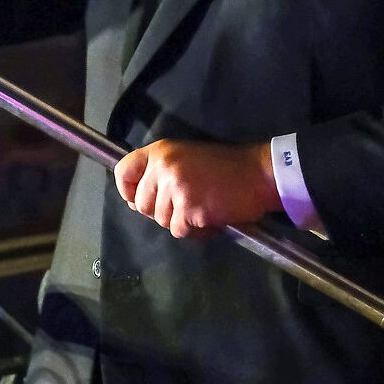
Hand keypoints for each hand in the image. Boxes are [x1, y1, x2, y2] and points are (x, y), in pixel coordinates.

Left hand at [113, 139, 279, 239]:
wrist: (260, 174)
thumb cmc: (225, 167)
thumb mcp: (185, 158)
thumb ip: (159, 174)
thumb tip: (133, 201)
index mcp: (160, 152)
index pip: (123, 171)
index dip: (127, 190)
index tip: (137, 199)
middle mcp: (164, 168)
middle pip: (142, 204)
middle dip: (161, 210)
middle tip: (187, 204)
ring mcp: (177, 189)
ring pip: (161, 220)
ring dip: (181, 221)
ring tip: (202, 208)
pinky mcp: (191, 209)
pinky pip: (180, 231)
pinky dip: (195, 231)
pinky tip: (210, 218)